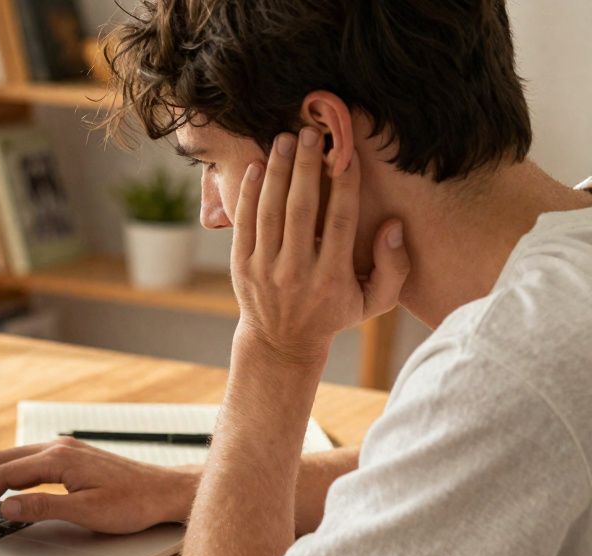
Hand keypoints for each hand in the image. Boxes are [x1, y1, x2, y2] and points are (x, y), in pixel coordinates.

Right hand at [0, 437, 197, 533]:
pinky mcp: (71, 458)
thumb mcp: (86, 513)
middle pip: (1, 461)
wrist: (166, 491)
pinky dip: (6, 476)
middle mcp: (58, 448)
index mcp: (58, 459)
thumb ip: (42, 508)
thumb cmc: (134, 504)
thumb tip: (6, 508)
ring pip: (12, 459)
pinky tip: (2, 491)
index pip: (4, 474)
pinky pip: (27, 462)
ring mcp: (64, 451)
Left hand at [231, 128, 409, 362]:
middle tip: (309, 132)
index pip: (340, 221)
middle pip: (302, 209)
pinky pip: (245, 223)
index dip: (344, 184)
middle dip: (306, 167)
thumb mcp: (373, 301)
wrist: (281, 342)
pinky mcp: (241, 266)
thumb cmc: (334, 313)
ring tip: (283, 140)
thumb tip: (393, 226)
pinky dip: (248, 193)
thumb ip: (394, 267)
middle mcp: (296, 272)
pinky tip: (256, 166)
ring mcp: (265, 268)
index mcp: (332, 277)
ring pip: (270, 211)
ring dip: (276, 171)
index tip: (346, 153)